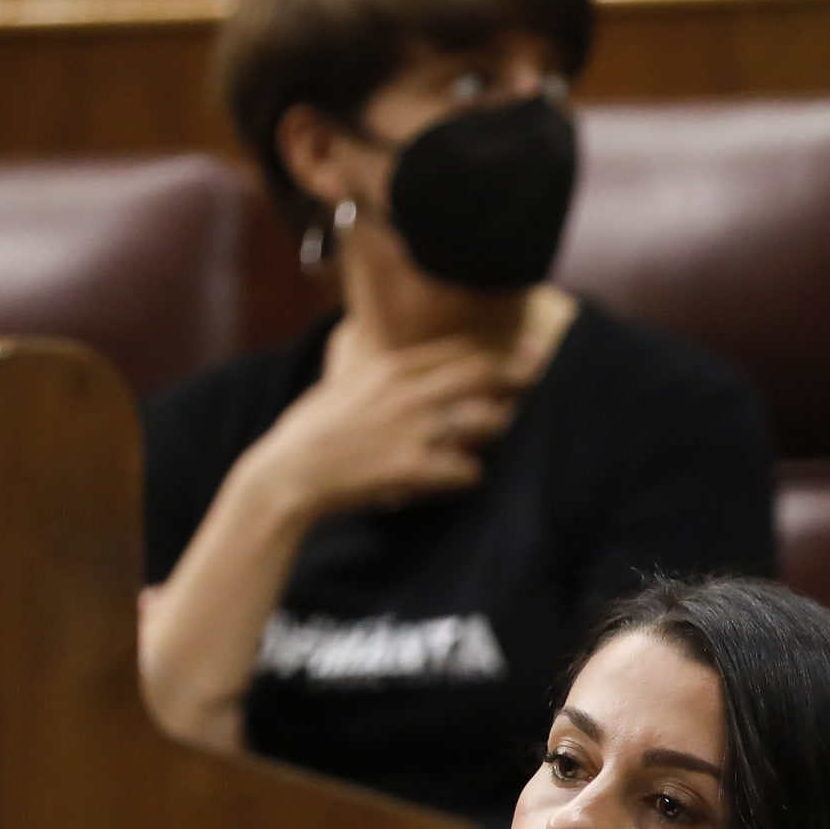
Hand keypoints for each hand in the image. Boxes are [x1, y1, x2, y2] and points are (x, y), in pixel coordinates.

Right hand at [241, 335, 519, 523]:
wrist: (286, 474)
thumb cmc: (313, 431)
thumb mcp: (346, 384)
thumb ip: (383, 372)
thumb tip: (409, 364)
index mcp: (391, 368)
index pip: (460, 350)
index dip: (500, 351)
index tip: (530, 352)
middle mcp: (407, 393)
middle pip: (483, 373)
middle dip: (520, 373)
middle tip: (543, 375)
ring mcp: (412, 429)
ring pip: (486, 420)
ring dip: (496, 428)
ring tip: (496, 434)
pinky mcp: (412, 468)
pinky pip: (468, 470)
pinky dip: (470, 474)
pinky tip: (460, 477)